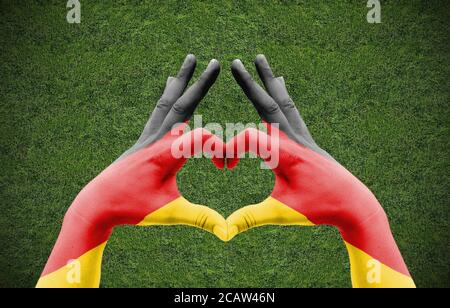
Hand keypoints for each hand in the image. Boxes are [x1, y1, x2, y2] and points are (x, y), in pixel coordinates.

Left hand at [37, 55, 226, 287]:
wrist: (95, 204)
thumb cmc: (130, 208)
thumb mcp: (168, 212)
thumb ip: (199, 217)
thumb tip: (226, 230)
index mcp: (164, 152)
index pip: (204, 138)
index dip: (223, 149)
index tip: (227, 166)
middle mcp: (155, 139)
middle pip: (182, 104)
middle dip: (201, 84)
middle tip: (214, 63)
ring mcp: (147, 138)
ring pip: (168, 105)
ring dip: (181, 84)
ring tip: (185, 64)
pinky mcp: (143, 142)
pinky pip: (159, 115)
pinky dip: (169, 100)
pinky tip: (169, 97)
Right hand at [225, 55, 414, 286]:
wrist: (354, 204)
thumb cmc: (319, 208)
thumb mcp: (282, 212)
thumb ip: (250, 218)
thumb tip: (224, 231)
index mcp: (286, 152)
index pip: (247, 138)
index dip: (227, 149)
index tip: (222, 168)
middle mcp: (294, 138)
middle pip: (268, 103)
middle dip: (250, 84)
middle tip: (237, 62)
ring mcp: (302, 137)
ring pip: (282, 103)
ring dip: (269, 83)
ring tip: (264, 63)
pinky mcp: (306, 141)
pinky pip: (291, 113)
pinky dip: (281, 98)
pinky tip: (282, 91)